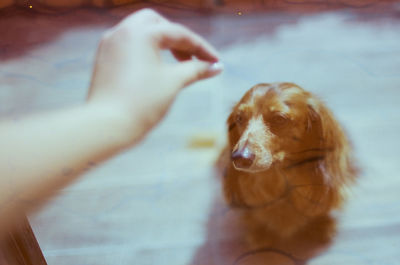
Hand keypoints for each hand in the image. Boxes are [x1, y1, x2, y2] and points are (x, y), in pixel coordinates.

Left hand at [87, 9, 222, 143]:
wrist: (106, 126)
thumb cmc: (140, 103)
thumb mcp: (173, 82)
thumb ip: (196, 70)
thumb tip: (216, 66)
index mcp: (140, 32)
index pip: (178, 34)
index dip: (201, 48)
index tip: (215, 61)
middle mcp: (121, 32)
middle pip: (157, 23)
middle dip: (177, 38)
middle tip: (192, 58)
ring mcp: (109, 45)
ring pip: (141, 33)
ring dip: (161, 44)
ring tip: (176, 65)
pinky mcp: (104, 59)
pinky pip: (129, 46)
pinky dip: (145, 52)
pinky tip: (155, 69)